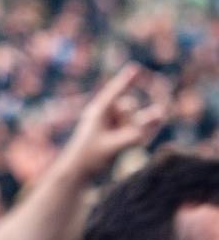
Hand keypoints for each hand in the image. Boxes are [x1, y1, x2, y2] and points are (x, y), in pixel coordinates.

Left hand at [58, 64, 167, 178]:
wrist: (79, 172)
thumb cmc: (90, 157)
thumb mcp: (114, 146)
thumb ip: (136, 134)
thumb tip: (158, 118)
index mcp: (98, 111)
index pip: (115, 91)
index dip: (126, 80)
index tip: (136, 67)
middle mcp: (106, 113)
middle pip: (130, 106)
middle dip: (131, 120)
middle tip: (114, 137)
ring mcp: (114, 122)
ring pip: (136, 117)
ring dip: (135, 130)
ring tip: (117, 144)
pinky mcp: (120, 132)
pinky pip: (139, 128)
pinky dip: (140, 135)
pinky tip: (138, 142)